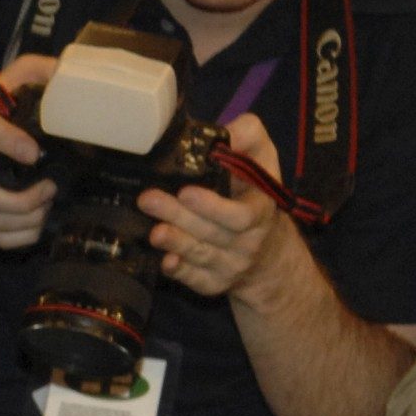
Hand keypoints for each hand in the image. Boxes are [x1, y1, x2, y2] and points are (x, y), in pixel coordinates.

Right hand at [0, 54, 59, 249]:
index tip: (35, 153)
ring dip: (23, 221)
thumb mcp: (11, 80)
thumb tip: (70, 75)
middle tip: (50, 190)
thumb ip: (36, 71)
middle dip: (20, 201)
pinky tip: (37, 226)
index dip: (8, 141)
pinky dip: (16, 237)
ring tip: (47, 207)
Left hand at [138, 112, 306, 304]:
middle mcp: (248, 242)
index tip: (186, 192)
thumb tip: (226, 132)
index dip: (213, 207)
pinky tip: (164, 262)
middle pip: (212, 233)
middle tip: (149, 200)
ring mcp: (231, 265)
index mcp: (261, 211)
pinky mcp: (214, 283)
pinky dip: (180, 272)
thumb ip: (248, 137)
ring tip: (153, 231)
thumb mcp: (261, 158)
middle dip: (179, 217)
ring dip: (175, 243)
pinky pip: (196, 281)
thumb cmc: (255, 192)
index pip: (241, 216)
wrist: (266, 249)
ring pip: (200, 256)